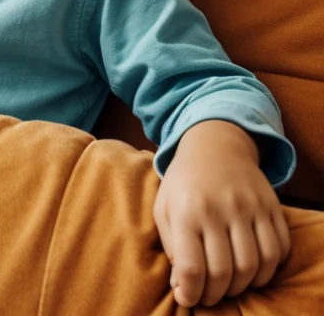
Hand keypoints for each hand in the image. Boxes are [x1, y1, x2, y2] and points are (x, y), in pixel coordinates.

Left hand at [153, 120, 290, 307]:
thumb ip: (170, 247)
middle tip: (210, 294)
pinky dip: (269, 269)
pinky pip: (278, 249)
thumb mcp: (164, 207)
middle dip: (215, 294)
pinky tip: (254, 267)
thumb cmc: (184, 182)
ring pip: (254, 265)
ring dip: (243, 286)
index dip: (190, 293)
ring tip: (231, 283)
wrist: (214, 144)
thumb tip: (182, 286)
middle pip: (224, 272)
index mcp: (186, 210)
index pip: (191, 267)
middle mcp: (218, 208)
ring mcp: (247, 206)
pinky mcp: (270, 205)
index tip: (187, 298)